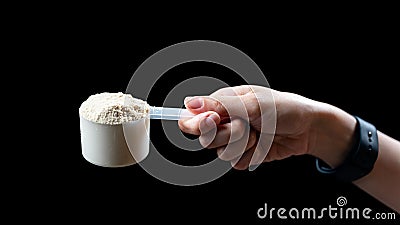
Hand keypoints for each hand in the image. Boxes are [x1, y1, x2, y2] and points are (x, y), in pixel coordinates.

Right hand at [179, 85, 355, 169]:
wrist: (308, 129)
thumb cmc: (283, 108)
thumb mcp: (251, 103)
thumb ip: (219, 104)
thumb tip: (189, 102)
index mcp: (222, 104)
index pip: (191, 117)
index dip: (197, 124)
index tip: (214, 121)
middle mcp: (225, 122)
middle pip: (204, 139)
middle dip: (227, 134)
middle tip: (245, 125)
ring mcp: (234, 139)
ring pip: (220, 153)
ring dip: (242, 145)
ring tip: (258, 133)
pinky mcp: (243, 154)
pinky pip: (235, 163)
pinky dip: (250, 155)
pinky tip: (262, 145)